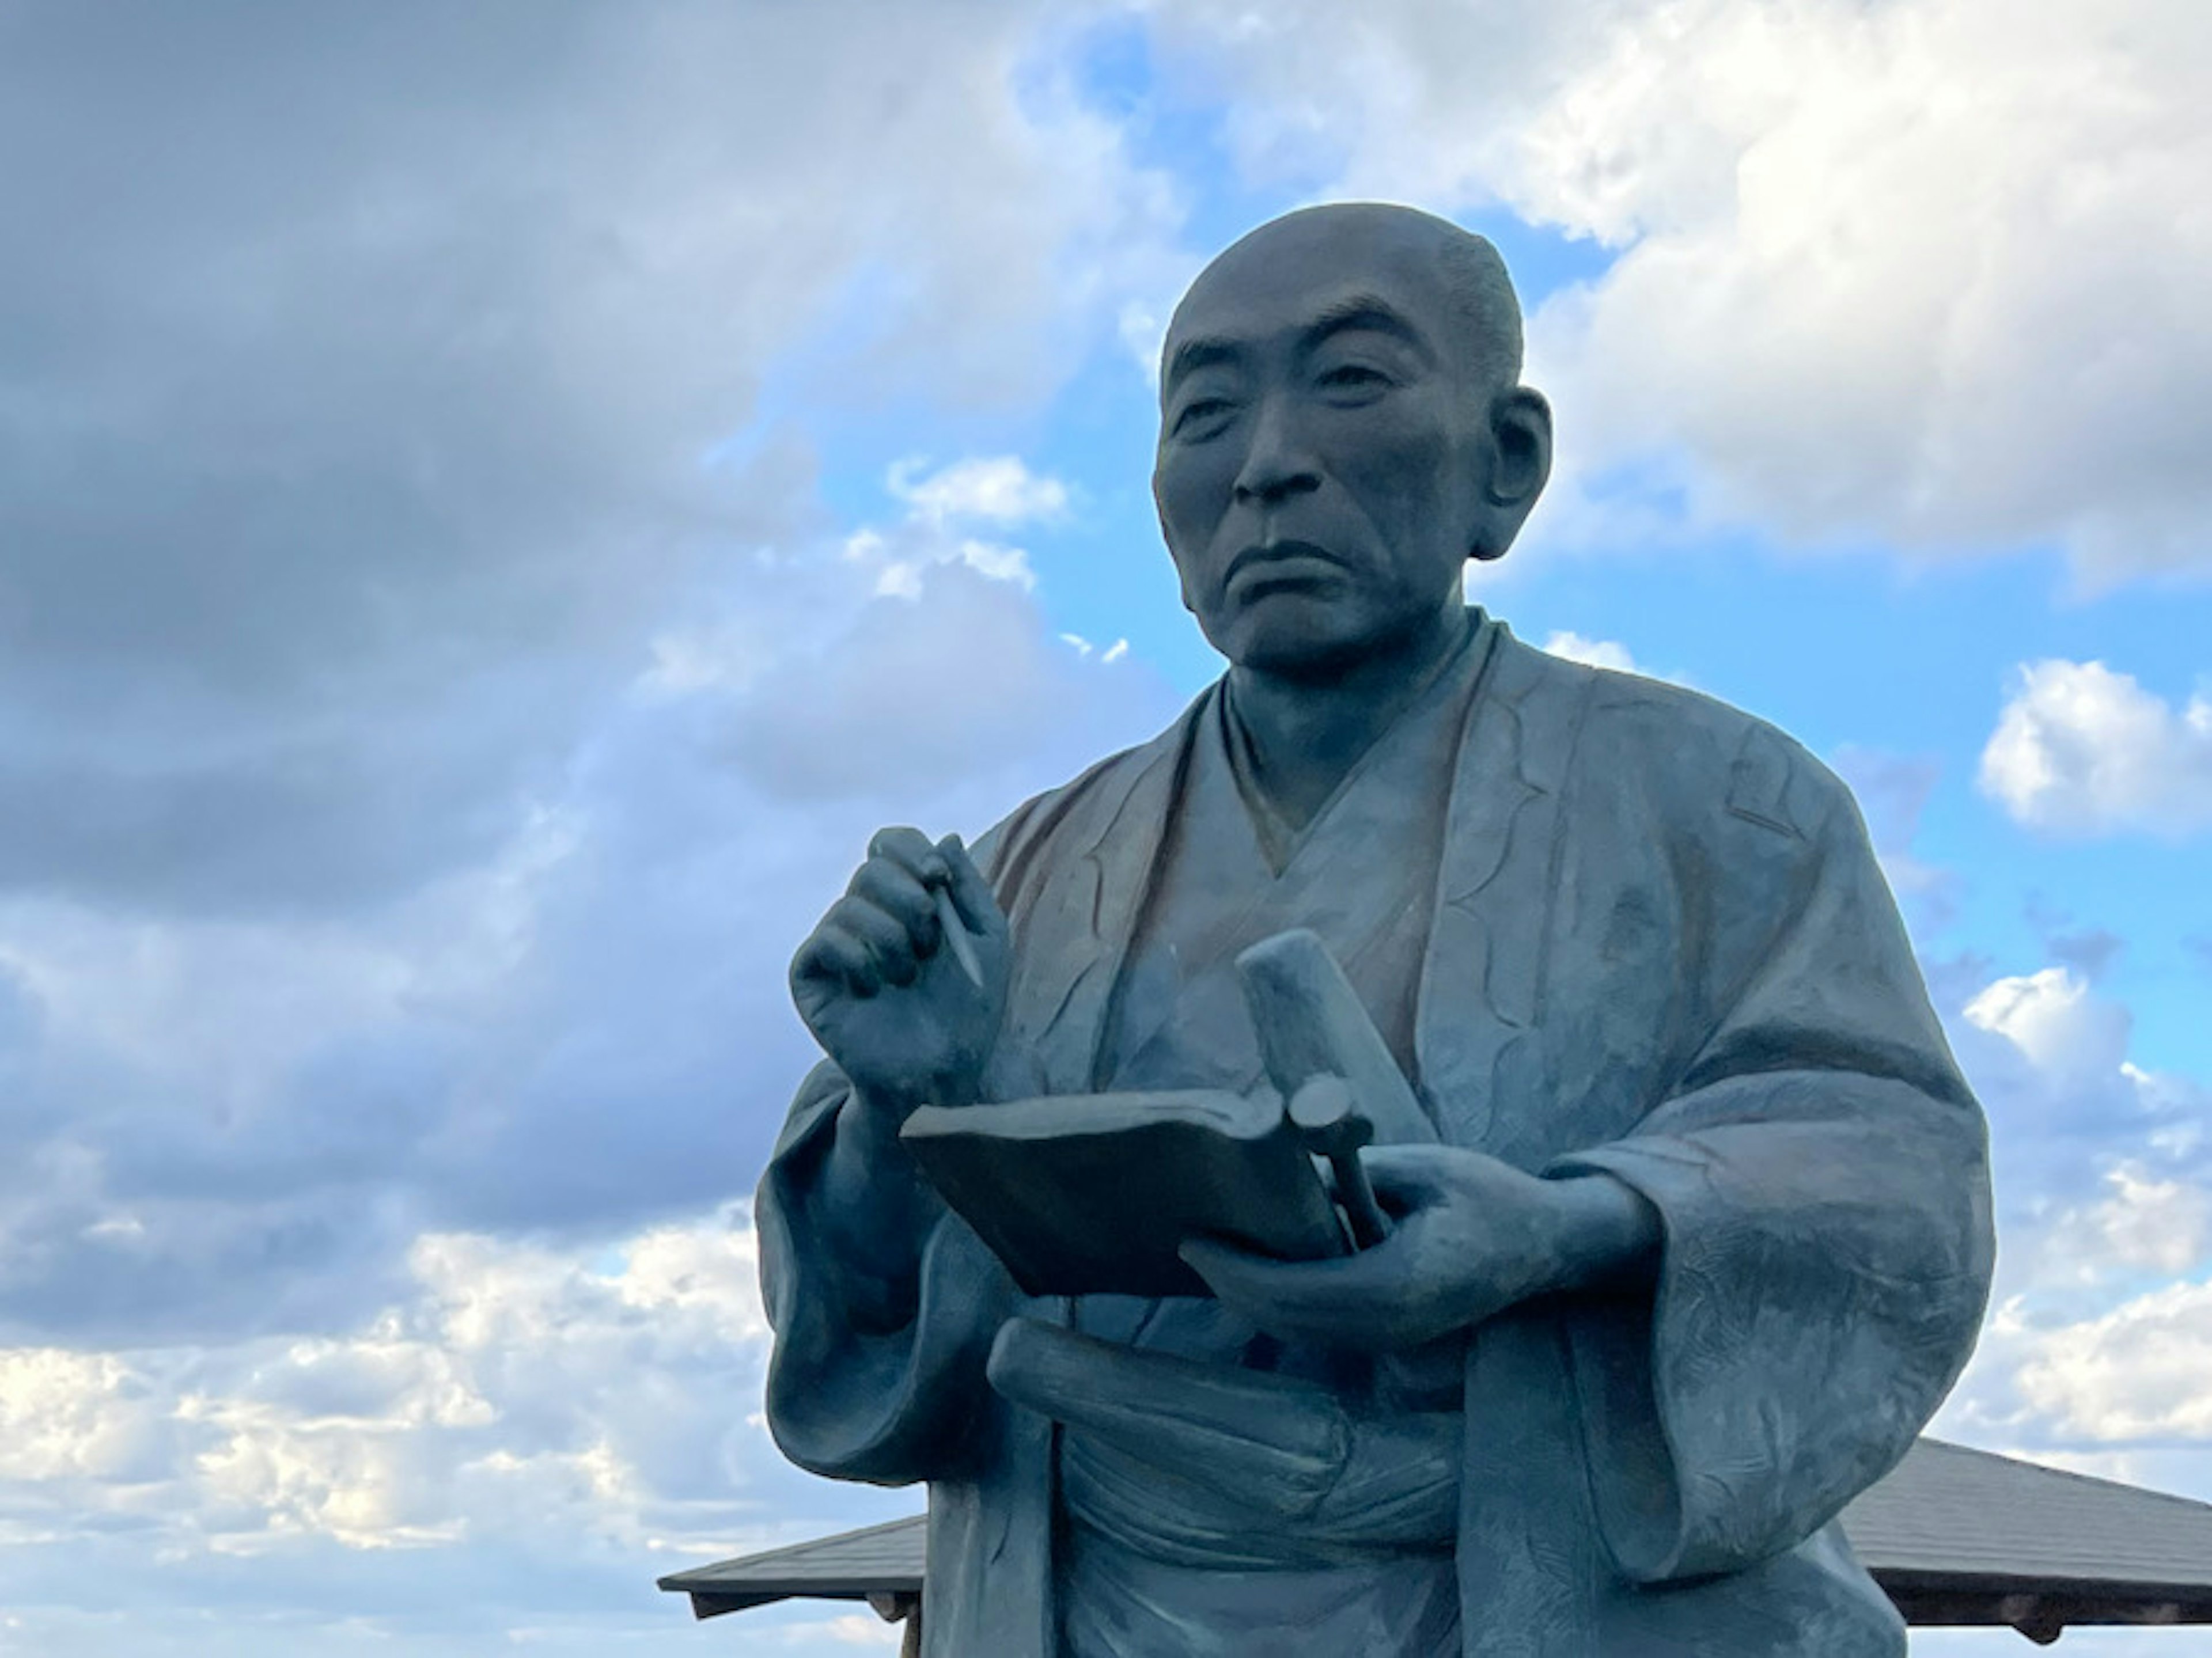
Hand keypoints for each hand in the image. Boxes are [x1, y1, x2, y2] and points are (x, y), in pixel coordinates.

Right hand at [790, 828, 1009, 1107]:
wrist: (944, 1069)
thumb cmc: (968, 1006)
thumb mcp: (986, 938)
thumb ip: (968, 885)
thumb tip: (944, 836)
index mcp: (904, 899)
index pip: (890, 844)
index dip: (910, 850)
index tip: (938, 877)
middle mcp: (865, 914)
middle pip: (871, 869)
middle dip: (912, 902)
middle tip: (930, 944)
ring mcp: (834, 944)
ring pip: (849, 905)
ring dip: (892, 940)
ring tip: (907, 978)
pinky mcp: (809, 975)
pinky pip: (824, 940)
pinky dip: (858, 960)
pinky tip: (873, 989)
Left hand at [1179, 1147, 1658, 1351]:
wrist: (1546, 1244)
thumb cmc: (1487, 1194)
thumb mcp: (1419, 1167)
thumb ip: (1351, 1174)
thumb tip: (1285, 1169)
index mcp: (1396, 1284)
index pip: (1291, 1290)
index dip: (1235, 1268)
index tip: (1193, 1238)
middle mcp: (1391, 1326)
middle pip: (1286, 1320)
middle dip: (1232, 1285)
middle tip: (1191, 1243)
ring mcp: (1394, 1339)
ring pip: (1301, 1332)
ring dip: (1253, 1298)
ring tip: (1215, 1255)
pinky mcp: (1395, 1337)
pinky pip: (1323, 1331)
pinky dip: (1283, 1306)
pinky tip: (1260, 1272)